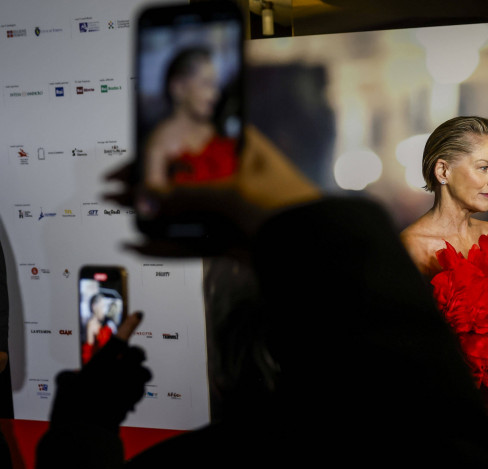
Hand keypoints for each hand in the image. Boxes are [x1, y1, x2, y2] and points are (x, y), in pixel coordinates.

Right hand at [50, 311, 151, 430]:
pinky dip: (136, 390)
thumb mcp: (65, 386)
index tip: (139, 314)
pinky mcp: (134, 401)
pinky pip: (141, 390)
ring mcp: (130, 386)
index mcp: (102, 363)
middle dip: (136, 354)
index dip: (130, 325)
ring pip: (145, 372)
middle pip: (138, 354)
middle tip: (129, 358)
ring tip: (129, 378)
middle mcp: (120, 372)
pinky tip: (126, 396)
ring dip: (139, 373)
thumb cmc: (70, 406)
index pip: (119, 339)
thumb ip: (71, 377)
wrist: (84, 433)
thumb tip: (73, 377)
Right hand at [103, 125, 320, 256]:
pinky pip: (196, 239)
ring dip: (156, 214)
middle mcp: (237, 175)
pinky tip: (144, 244)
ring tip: (123, 215)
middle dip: (149, 187)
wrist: (316, 251)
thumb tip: (143, 200)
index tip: (129, 163)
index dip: (155, 152)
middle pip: (184, 178)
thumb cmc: (285, 209)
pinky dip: (171, 243)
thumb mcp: (230, 195)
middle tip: (115, 192)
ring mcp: (236, 208)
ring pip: (187, 210)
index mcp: (242, 149)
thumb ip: (183, 197)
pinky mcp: (235, 238)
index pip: (189, 143)